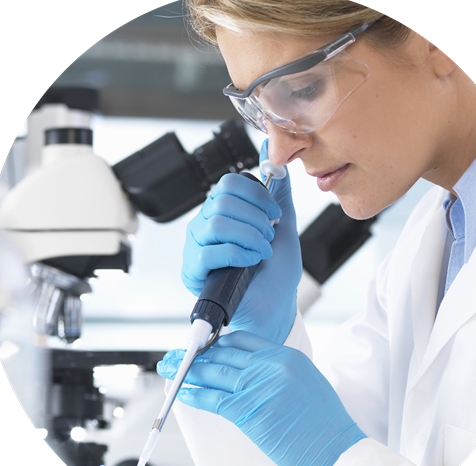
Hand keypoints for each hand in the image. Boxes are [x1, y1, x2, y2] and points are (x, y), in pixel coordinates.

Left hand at [157, 331, 366, 465]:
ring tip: (171, 368)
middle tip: (178, 354)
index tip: (206, 346)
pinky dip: (194, 394)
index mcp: (285, 355)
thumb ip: (277, 370)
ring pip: (214, 372)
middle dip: (197, 353)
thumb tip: (250, 371)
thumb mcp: (305, 380)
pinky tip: (182, 391)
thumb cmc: (324, 422)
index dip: (219, 342)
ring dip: (188, 370)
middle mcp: (269, 365)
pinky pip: (212, 399)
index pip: (243, 339)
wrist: (335, 450)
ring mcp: (257, 386)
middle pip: (224, 353)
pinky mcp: (247, 411)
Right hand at [181, 140, 301, 343]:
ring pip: (217, 224)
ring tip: (262, 251)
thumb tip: (269, 151)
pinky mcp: (193, 271)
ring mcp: (196, 246)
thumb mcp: (283, 223)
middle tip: (269, 236)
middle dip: (256, 219)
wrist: (275, 304)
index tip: (275, 215)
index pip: (229, 184)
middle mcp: (205, 224)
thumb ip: (277, 189)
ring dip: (250, 237)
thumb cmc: (276, 268)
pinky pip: (208, 252)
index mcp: (223, 210)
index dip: (257, 196)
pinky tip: (251, 261)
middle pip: (222, 201)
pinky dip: (238, 254)